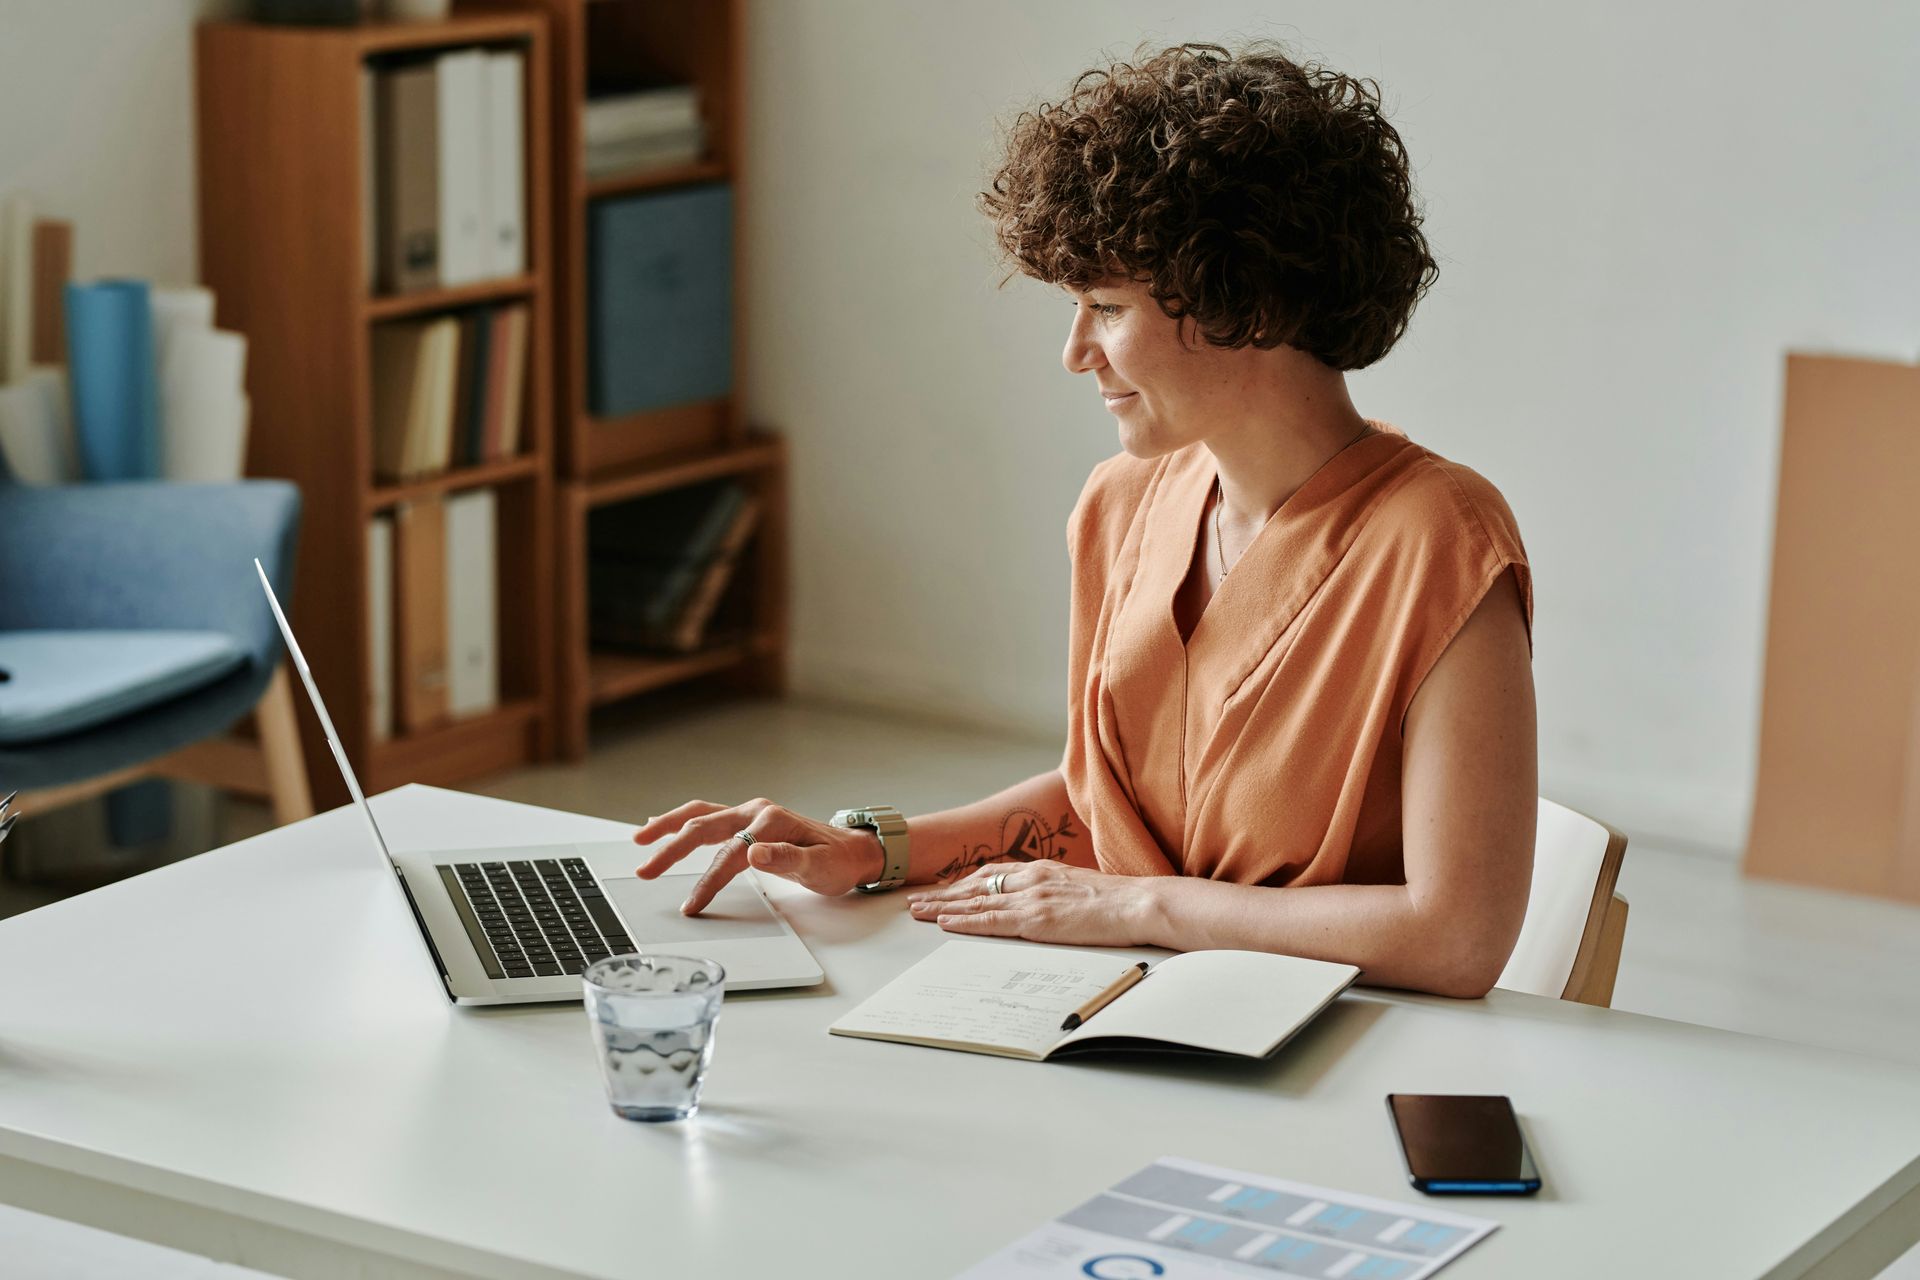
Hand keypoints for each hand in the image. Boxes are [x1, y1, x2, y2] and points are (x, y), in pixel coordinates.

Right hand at [633, 798, 886, 914]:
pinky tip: (663, 825)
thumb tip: (755, 854)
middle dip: (671, 848)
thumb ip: (787, 859)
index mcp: (771, 820)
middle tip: (645, 870)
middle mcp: (756, 811)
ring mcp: (750, 813)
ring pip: (700, 814)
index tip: (691, 905)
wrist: (852, 850)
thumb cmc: (837, 861)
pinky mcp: (747, 820)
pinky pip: (708, 816)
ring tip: (640, 839)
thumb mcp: (820, 866)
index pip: (730, 853)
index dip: (708, 881)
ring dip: (668, 826)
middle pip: (704, 826)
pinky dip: (683, 821)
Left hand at [905, 860, 1153, 947]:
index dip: (964, 882)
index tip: (945, 889)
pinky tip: (945, 923)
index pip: (993, 873)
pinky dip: (964, 922)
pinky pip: (991, 921)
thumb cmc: (1119, 900)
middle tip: (917, 900)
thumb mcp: (1081, 886)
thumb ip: (1058, 891)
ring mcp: (1032, 898)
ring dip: (943, 907)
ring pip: (976, 902)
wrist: (1139, 903)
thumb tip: (1049, 905)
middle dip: (944, 893)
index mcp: (1043, 870)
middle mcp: (1032, 878)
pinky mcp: (1036, 919)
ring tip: (918, 913)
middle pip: (976, 885)